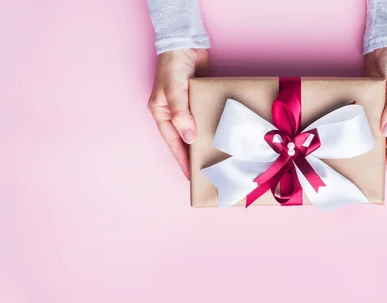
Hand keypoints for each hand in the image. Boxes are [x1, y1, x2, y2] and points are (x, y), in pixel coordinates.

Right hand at [148, 48, 209, 178]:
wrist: (186, 42)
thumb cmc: (173, 65)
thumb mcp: (174, 90)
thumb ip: (181, 114)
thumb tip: (189, 138)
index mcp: (162, 114)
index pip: (174, 143)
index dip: (183, 160)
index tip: (192, 176)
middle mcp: (175, 114)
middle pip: (185, 141)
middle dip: (194, 156)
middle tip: (208, 171)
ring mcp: (188, 107)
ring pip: (197, 131)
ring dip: (206, 142)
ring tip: (218, 158)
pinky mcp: (201, 100)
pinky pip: (207, 118)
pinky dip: (214, 127)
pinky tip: (224, 136)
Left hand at [366, 47, 386, 168]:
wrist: (385, 44)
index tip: (382, 167)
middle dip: (380, 151)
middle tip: (367, 164)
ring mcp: (385, 106)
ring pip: (378, 128)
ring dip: (370, 139)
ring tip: (359, 153)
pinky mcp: (373, 100)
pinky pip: (368, 117)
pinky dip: (362, 125)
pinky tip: (353, 132)